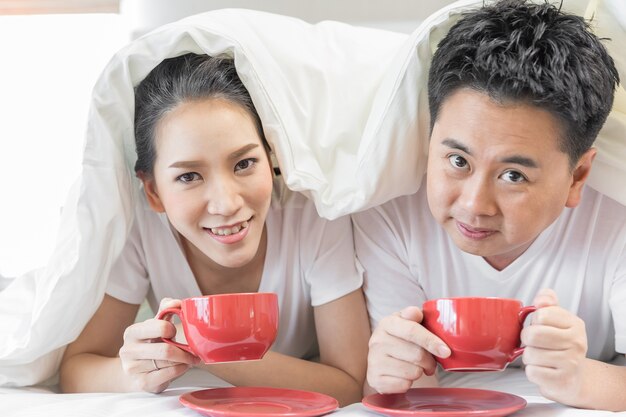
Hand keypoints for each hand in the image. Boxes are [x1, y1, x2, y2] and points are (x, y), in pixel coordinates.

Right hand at [118, 298, 199, 392]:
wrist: (135, 371)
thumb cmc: (150, 344)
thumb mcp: (156, 324)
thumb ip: (166, 309)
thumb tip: (178, 302)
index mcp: (132, 332)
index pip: (158, 327)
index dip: (172, 329)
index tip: (176, 331)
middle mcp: (128, 350)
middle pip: (165, 350)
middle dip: (184, 350)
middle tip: (194, 350)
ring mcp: (133, 368)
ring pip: (168, 363)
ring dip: (184, 360)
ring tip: (189, 358)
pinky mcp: (141, 383)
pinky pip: (168, 375)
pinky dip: (180, 370)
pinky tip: (182, 366)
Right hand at [367, 306, 450, 393]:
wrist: (381, 359)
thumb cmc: (400, 339)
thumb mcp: (405, 322)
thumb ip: (413, 315)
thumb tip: (416, 313)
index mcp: (387, 323)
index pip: (412, 331)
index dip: (431, 341)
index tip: (446, 351)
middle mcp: (377, 341)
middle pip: (417, 354)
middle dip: (430, 361)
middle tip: (430, 362)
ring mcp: (374, 361)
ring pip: (413, 372)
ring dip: (420, 372)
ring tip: (416, 367)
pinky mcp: (375, 379)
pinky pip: (404, 385)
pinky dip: (409, 382)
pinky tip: (404, 376)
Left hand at [522, 288, 587, 403]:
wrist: (574, 378)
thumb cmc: (560, 345)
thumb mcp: (558, 319)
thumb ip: (548, 302)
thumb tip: (542, 298)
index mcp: (575, 324)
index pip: (542, 314)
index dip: (534, 321)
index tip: (541, 327)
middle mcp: (577, 343)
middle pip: (533, 335)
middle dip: (527, 339)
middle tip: (535, 343)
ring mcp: (571, 363)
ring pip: (529, 354)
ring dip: (529, 357)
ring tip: (540, 357)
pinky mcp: (563, 381)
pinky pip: (532, 372)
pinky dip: (532, 372)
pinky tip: (543, 370)